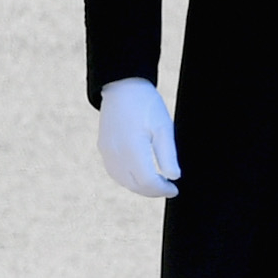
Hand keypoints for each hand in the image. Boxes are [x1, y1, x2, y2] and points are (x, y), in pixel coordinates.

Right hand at [98, 78, 179, 197]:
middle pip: (135, 185)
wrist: (122, 86)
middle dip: (153, 191)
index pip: (148, 182)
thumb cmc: (146, 104)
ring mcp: (107, 152)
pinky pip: (115, 172)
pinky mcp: (103, 148)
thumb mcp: (163, 126)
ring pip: (124, 182)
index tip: (174, 189)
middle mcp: (116, 154)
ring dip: (140, 187)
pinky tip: (139, 176)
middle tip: (168, 188)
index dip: (162, 190)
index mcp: (133, 148)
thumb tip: (173, 177)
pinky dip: (128, 180)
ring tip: (155, 184)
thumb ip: (167, 154)